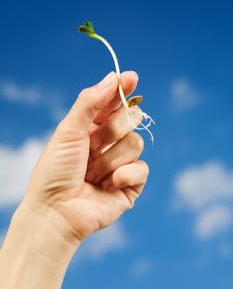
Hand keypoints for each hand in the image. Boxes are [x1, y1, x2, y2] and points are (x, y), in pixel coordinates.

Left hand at [24, 71, 148, 242]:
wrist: (56, 211)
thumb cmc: (56, 170)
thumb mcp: (68, 130)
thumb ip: (90, 102)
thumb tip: (113, 77)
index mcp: (92, 127)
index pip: (114, 102)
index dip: (123, 89)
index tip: (131, 77)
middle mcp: (109, 142)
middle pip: (131, 119)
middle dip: (112, 130)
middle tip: (94, 144)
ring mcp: (121, 162)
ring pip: (136, 143)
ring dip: (111, 159)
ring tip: (93, 173)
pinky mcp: (131, 183)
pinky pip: (142, 169)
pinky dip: (123, 176)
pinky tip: (106, 186)